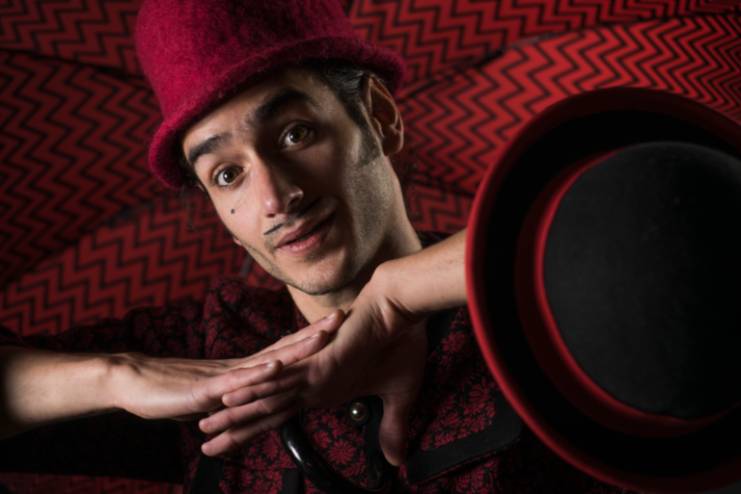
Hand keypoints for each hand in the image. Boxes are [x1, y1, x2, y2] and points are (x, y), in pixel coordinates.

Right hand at [109, 311, 343, 420]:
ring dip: (295, 348)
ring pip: (266, 360)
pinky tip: (276, 367)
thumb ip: (237, 394)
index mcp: (243, 369)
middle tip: (341, 317)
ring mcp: (224, 376)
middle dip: (314, 334)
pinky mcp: (206, 390)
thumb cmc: (171, 389)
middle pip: (283, 347)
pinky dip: (258, 374)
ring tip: (322, 337)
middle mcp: (238, 367)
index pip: (283, 349)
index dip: (310, 337)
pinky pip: (237, 382)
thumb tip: (257, 397)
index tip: (335, 325)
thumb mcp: (215, 395)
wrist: (131, 383)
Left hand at [200, 265, 427, 464]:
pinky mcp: (316, 361)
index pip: (283, 415)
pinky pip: (282, 378)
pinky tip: (233, 398)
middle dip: (234, 430)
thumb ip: (392, 428)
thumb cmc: (400, 344)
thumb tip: (397, 463)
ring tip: (206, 428)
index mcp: (321, 388)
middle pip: (265, 411)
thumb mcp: (398, 396)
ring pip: (265, 397)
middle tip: (206, 446)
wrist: (400, 307)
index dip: (258, 431)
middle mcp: (310, 381)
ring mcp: (310, 371)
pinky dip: (258, 389)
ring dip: (235, 413)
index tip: (233, 445)